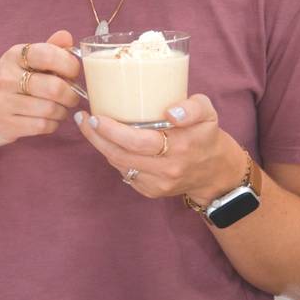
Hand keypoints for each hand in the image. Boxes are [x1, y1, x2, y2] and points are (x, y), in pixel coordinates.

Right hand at [0, 31, 81, 150]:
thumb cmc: (3, 86)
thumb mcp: (20, 63)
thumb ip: (46, 50)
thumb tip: (67, 37)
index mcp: (13, 56)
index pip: (48, 54)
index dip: (69, 65)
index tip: (73, 73)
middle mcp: (6, 77)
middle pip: (54, 87)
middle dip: (71, 95)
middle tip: (71, 98)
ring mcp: (3, 102)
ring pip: (50, 109)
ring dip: (62, 112)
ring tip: (59, 110)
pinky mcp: (5, 125)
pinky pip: (42, 126)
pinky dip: (52, 125)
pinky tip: (49, 121)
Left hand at [75, 93, 243, 206]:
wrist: (215, 172)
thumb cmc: (207, 135)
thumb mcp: (208, 112)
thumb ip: (192, 108)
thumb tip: (170, 112)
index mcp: (181, 146)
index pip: (138, 141)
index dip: (112, 130)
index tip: (96, 116)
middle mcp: (168, 169)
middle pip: (121, 155)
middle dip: (97, 137)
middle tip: (85, 119)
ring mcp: (158, 183)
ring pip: (119, 165)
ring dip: (101, 146)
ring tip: (89, 127)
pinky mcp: (151, 191)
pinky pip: (125, 173)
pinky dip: (114, 157)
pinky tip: (108, 143)